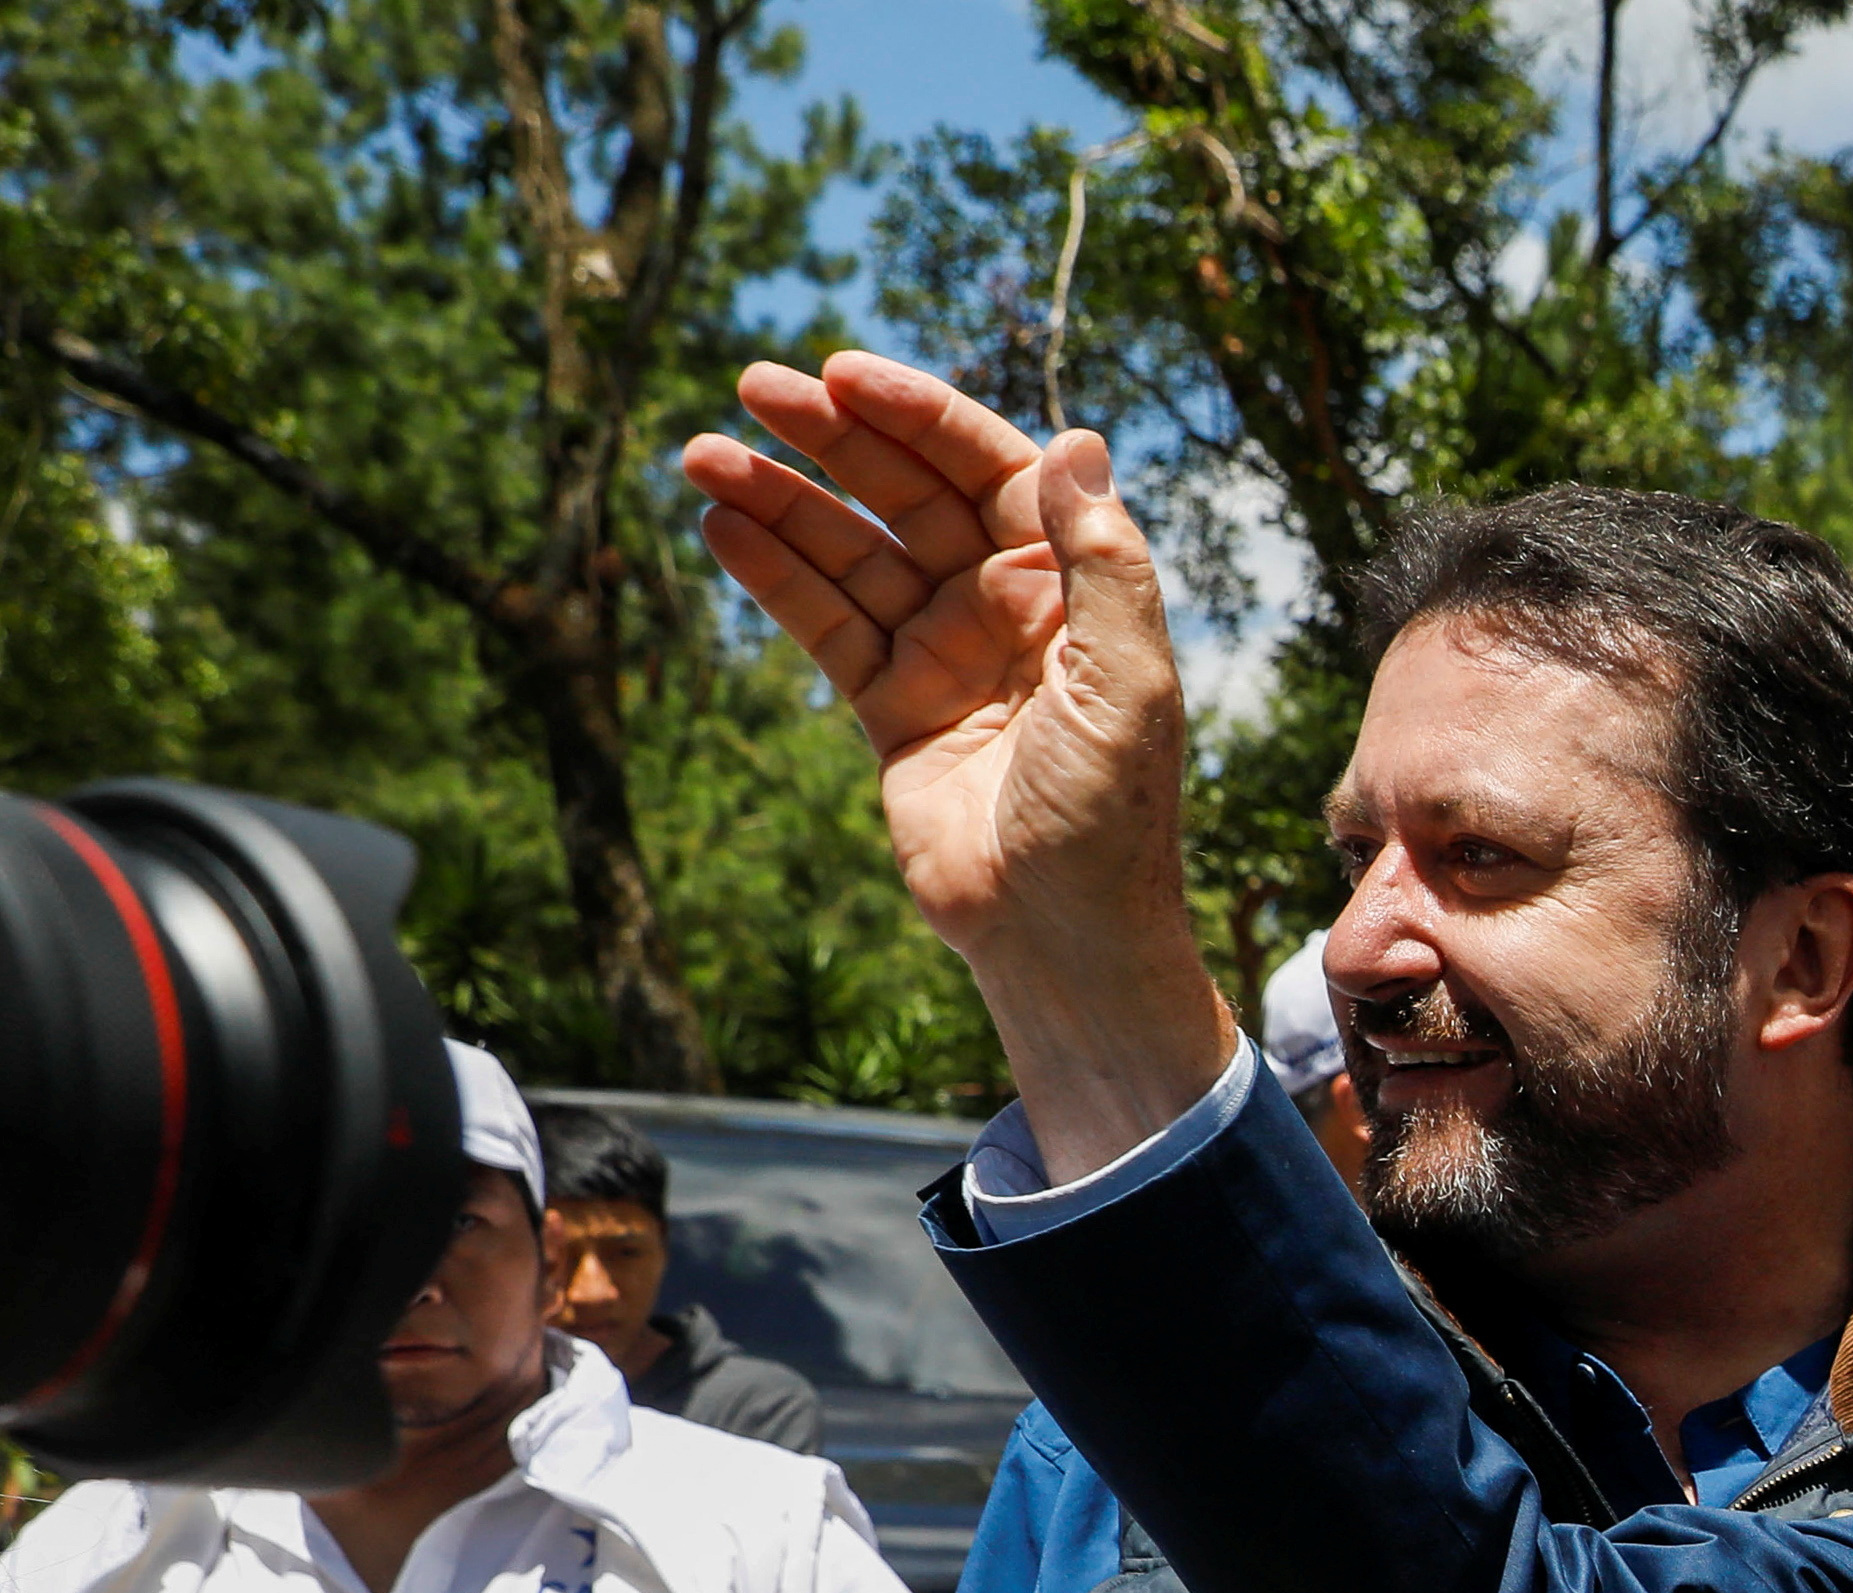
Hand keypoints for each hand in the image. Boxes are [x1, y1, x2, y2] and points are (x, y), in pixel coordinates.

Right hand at [676, 351, 1235, 1177]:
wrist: (1063, 938)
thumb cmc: (1112, 818)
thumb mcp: (1127, 681)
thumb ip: (1105, 562)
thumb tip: (1079, 439)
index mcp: (1071, 589)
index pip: (990, 471)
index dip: (920, 417)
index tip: (846, 373)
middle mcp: (1007, 609)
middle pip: (910, 496)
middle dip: (834, 440)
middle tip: (754, 385)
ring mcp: (944, 654)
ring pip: (853, 554)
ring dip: (781, 501)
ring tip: (704, 454)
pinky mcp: (893, 708)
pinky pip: (826, 624)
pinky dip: (775, 576)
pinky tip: (721, 526)